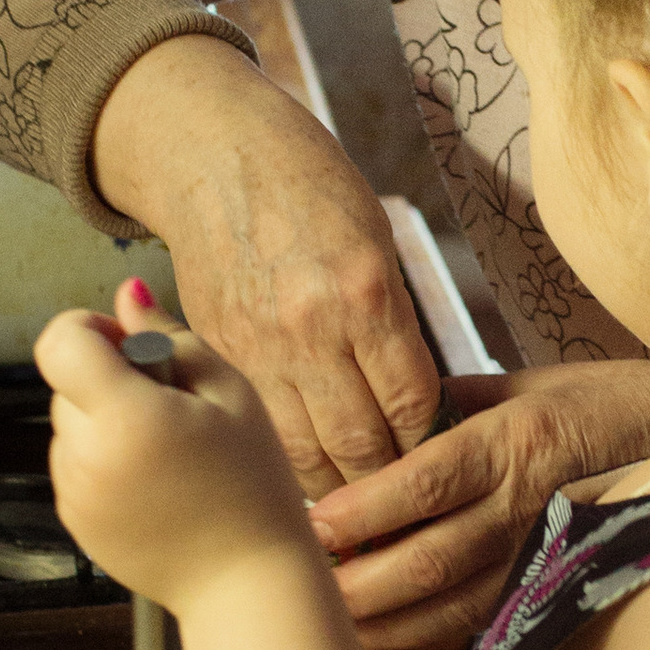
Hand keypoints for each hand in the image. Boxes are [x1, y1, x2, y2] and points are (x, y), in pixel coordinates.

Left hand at [35, 289, 314, 613]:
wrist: (247, 583)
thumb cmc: (254, 488)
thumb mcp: (230, 393)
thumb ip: (169, 336)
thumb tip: (128, 295)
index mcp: (125, 417)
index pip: (60, 340)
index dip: (90, 329)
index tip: (129, 346)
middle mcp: (87, 457)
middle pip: (66, 383)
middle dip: (108, 380)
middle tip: (171, 408)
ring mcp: (74, 494)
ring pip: (69, 426)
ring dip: (105, 422)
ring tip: (168, 452)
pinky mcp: (75, 522)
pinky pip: (75, 466)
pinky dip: (104, 461)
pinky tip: (156, 481)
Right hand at [91, 35, 439, 498]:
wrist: (213, 152)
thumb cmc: (307, 184)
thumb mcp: (375, 239)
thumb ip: (391, 321)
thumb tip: (413, 398)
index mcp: (367, 292)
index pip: (412, 403)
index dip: (428, 442)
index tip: (436, 457)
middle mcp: (312, 328)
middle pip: (360, 443)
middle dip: (386, 477)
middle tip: (402, 496)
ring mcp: (258, 346)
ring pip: (305, 451)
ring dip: (336, 483)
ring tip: (356, 497)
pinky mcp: (218, 353)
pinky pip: (261, 426)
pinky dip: (286, 455)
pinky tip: (305, 467)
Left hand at [307, 358, 649, 649]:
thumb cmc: (619, 402)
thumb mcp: (536, 378)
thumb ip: (457, 396)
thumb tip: (381, 411)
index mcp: (520, 437)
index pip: (427, 482)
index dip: (364, 510)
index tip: (310, 525)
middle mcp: (532, 501)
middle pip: (431, 557)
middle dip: (358, 583)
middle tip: (298, 591)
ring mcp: (549, 554)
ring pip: (453, 604)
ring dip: (384, 622)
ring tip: (324, 624)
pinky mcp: (560, 587)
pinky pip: (483, 621)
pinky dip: (426, 635)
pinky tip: (382, 637)